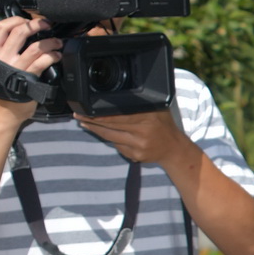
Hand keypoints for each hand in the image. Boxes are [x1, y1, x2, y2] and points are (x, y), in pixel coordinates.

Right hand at [0, 17, 61, 126]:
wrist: (1, 112)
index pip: (0, 28)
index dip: (15, 19)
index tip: (27, 19)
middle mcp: (3, 57)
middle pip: (19, 32)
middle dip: (36, 24)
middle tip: (47, 24)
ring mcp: (15, 66)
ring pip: (35, 46)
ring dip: (50, 41)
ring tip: (58, 42)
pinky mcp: (27, 77)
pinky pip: (42, 61)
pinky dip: (52, 55)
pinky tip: (57, 55)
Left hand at [74, 106, 192, 167]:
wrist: (174, 148)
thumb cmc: (163, 125)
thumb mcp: (156, 108)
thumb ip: (139, 104)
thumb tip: (114, 97)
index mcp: (148, 117)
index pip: (118, 115)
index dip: (100, 114)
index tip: (87, 111)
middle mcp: (144, 132)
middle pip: (111, 127)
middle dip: (92, 121)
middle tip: (79, 115)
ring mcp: (139, 146)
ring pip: (110, 137)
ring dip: (96, 130)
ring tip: (84, 123)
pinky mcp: (136, 157)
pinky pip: (117, 146)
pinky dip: (110, 140)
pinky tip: (105, 134)